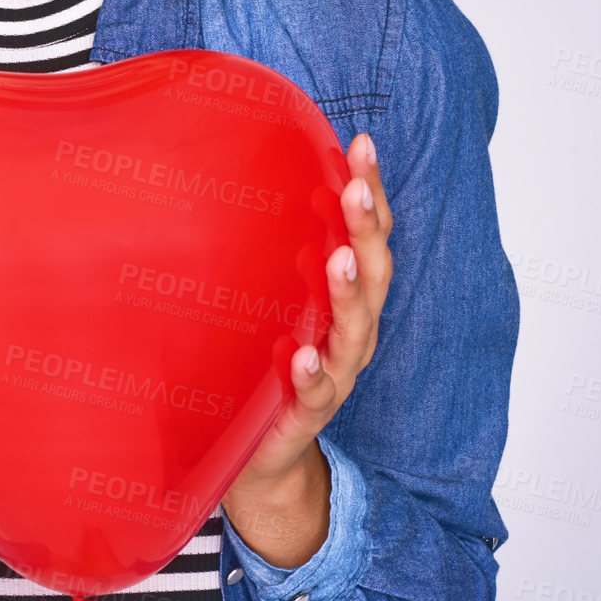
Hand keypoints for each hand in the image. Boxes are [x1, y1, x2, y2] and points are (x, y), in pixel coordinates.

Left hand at [223, 132, 392, 504]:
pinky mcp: (308, 413)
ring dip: (349, 293)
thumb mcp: (269, 300)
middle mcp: (350, 331)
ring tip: (339, 259)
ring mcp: (334, 373)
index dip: (369, 190)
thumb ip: (265, 252)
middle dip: (366, 228)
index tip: (361, 144)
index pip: (366, 235)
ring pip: (354, 330)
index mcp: (345, 297)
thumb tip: (227, 173)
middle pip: (372, 273)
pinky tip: (301, 356)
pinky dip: (311, 373)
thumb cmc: (269, 364)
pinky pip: (315, 392)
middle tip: (356, 188)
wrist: (263, 457)